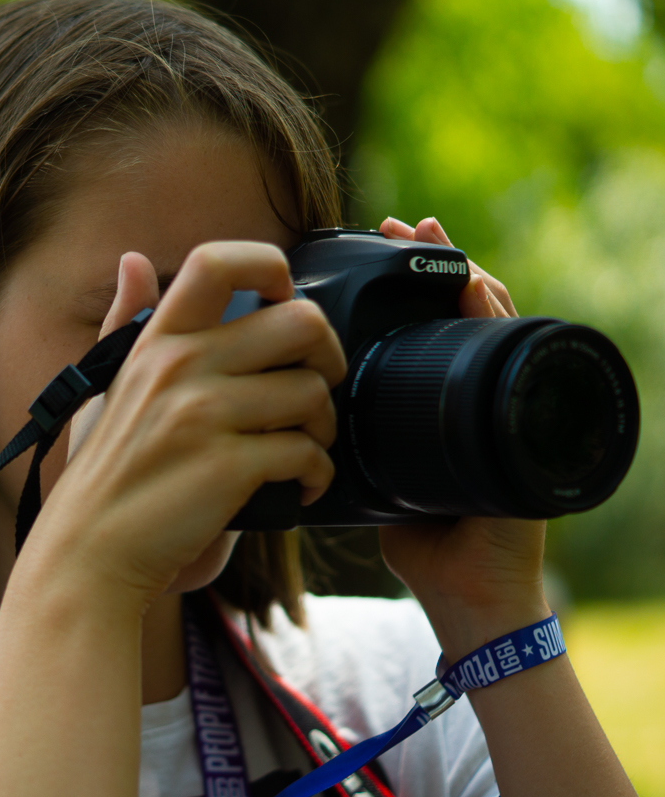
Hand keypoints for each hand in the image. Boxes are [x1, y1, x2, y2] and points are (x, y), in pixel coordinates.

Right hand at [30, 241, 345, 606]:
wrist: (90, 554)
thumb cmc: (104, 474)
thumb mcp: (104, 387)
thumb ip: (124, 321)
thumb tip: (134, 260)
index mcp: (157, 342)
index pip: (218, 262)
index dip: (269, 266)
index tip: (282, 301)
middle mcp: (181, 367)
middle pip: (300, 321)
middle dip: (328, 354)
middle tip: (318, 385)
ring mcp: (204, 416)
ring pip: (312, 391)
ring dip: (325, 426)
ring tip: (305, 448)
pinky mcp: (227, 467)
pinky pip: (307, 452)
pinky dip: (317, 475)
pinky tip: (299, 487)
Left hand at [376, 217, 549, 659]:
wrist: (466, 595)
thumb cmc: (422, 545)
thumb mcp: (374, 482)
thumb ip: (349, 446)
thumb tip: (296, 415)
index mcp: (433, 406)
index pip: (423, 327)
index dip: (405, 284)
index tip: (374, 245)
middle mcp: (472, 397)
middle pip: (459, 309)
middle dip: (435, 261)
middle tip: (403, 223)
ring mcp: (502, 403)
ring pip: (491, 319)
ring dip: (466, 272)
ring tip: (436, 236)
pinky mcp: (523, 419)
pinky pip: (513, 353)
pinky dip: (495, 315)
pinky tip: (475, 283)